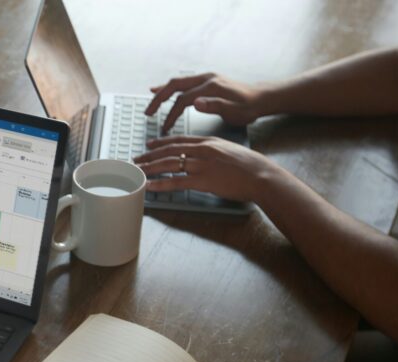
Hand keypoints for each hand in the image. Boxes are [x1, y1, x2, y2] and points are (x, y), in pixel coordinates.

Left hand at [135, 135, 283, 201]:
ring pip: (169, 164)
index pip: (179, 140)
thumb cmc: (249, 165)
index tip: (149, 145)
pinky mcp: (203, 180)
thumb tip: (202, 153)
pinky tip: (150, 185)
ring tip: (138, 172)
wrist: (260, 175)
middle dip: (150, 155)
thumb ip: (212, 149)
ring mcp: (201, 165)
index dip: (161, 142)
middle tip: (137, 159)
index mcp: (208, 142)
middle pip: (169, 151)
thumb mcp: (228, 149)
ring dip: (151, 168)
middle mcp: (202, 150)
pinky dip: (161, 183)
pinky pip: (176, 182)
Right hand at [146, 73, 268, 133]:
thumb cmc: (249, 107)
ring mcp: (206, 78)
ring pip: (178, 82)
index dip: (171, 114)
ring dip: (163, 92)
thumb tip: (195, 103)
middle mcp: (206, 79)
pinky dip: (171, 88)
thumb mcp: (235, 111)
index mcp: (211, 87)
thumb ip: (215, 106)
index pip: (183, 100)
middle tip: (148, 112)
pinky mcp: (207, 81)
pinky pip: (184, 83)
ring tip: (151, 100)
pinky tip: (162, 89)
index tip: (165, 128)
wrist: (261, 98)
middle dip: (159, 99)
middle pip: (175, 86)